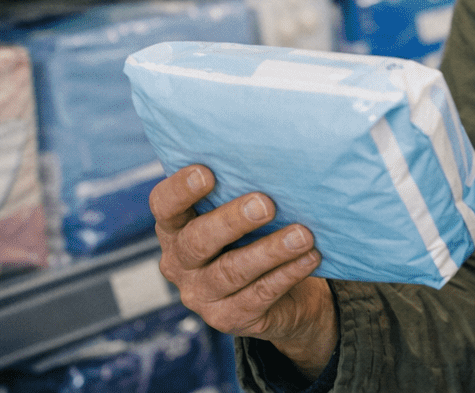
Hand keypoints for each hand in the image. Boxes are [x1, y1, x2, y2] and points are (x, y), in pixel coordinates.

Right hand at [150, 164, 337, 378]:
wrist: (281, 294)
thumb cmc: (257, 235)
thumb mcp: (242, 213)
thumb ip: (242, 189)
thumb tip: (275, 156)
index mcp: (175, 228)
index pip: (164, 207)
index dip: (180, 190)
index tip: (207, 172)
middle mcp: (180, 263)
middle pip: (197, 241)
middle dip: (232, 221)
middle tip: (266, 204)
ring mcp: (201, 295)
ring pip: (232, 271)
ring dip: (271, 250)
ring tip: (303, 234)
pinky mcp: (228, 319)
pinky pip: (259, 294)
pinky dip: (287, 273)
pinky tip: (311, 257)